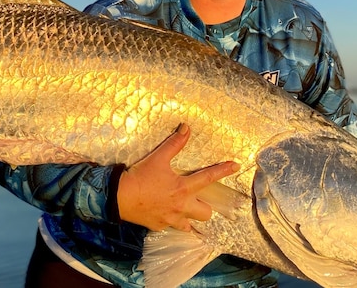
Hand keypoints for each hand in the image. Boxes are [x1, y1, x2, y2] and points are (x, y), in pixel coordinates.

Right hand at [117, 123, 239, 231]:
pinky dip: (171, 223)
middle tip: (196, 199)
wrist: (120, 197)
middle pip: (206, 213)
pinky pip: (171, 228)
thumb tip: (186, 128)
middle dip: (205, 207)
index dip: (223, 171)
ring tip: (184, 211)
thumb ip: (174, 144)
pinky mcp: (159, 226)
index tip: (236, 166)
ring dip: (190, 219)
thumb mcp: (158, 158)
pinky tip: (164, 216)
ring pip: (191, 225)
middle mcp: (182, 206)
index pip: (209, 177)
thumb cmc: (141, 176)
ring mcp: (171, 219)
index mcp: (184, 188)